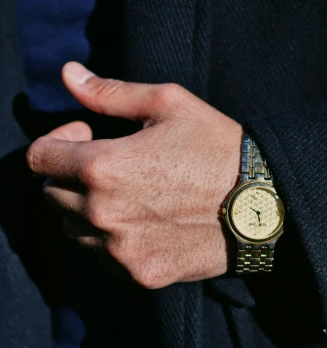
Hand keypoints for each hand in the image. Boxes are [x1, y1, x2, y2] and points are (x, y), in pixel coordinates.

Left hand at [27, 62, 242, 286]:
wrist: (264, 205)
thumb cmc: (219, 147)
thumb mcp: (169, 105)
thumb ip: (110, 93)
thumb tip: (67, 73)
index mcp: (103, 166)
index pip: (39, 158)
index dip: (58, 141)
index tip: (87, 136)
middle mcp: (102, 213)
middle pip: (51, 195)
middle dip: (72, 175)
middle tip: (113, 164)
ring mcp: (120, 249)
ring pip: (74, 230)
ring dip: (89, 210)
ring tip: (131, 194)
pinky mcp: (139, 274)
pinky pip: (103, 258)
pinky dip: (113, 241)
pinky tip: (147, 222)